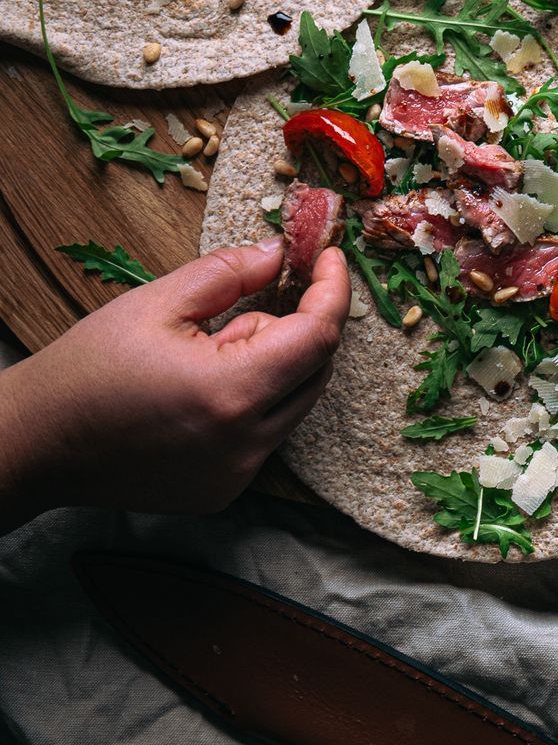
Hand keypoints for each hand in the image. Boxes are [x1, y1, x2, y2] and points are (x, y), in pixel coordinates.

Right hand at [0, 239, 350, 531]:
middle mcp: (246, 443)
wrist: (37, 444)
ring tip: (205, 357)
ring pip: (295, 403)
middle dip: (292, 328)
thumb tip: (278, 254)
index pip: (319, 335)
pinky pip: (267, 435)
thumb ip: (229, 273)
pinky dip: (253, 404)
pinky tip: (198, 396)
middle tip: (235, 314)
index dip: (332, 290)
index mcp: (232, 392)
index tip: (330, 258)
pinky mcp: (224, 491)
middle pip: (315, 370)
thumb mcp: (157, 302)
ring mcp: (237, 474)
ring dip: (272, 367)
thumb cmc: (87, 371)